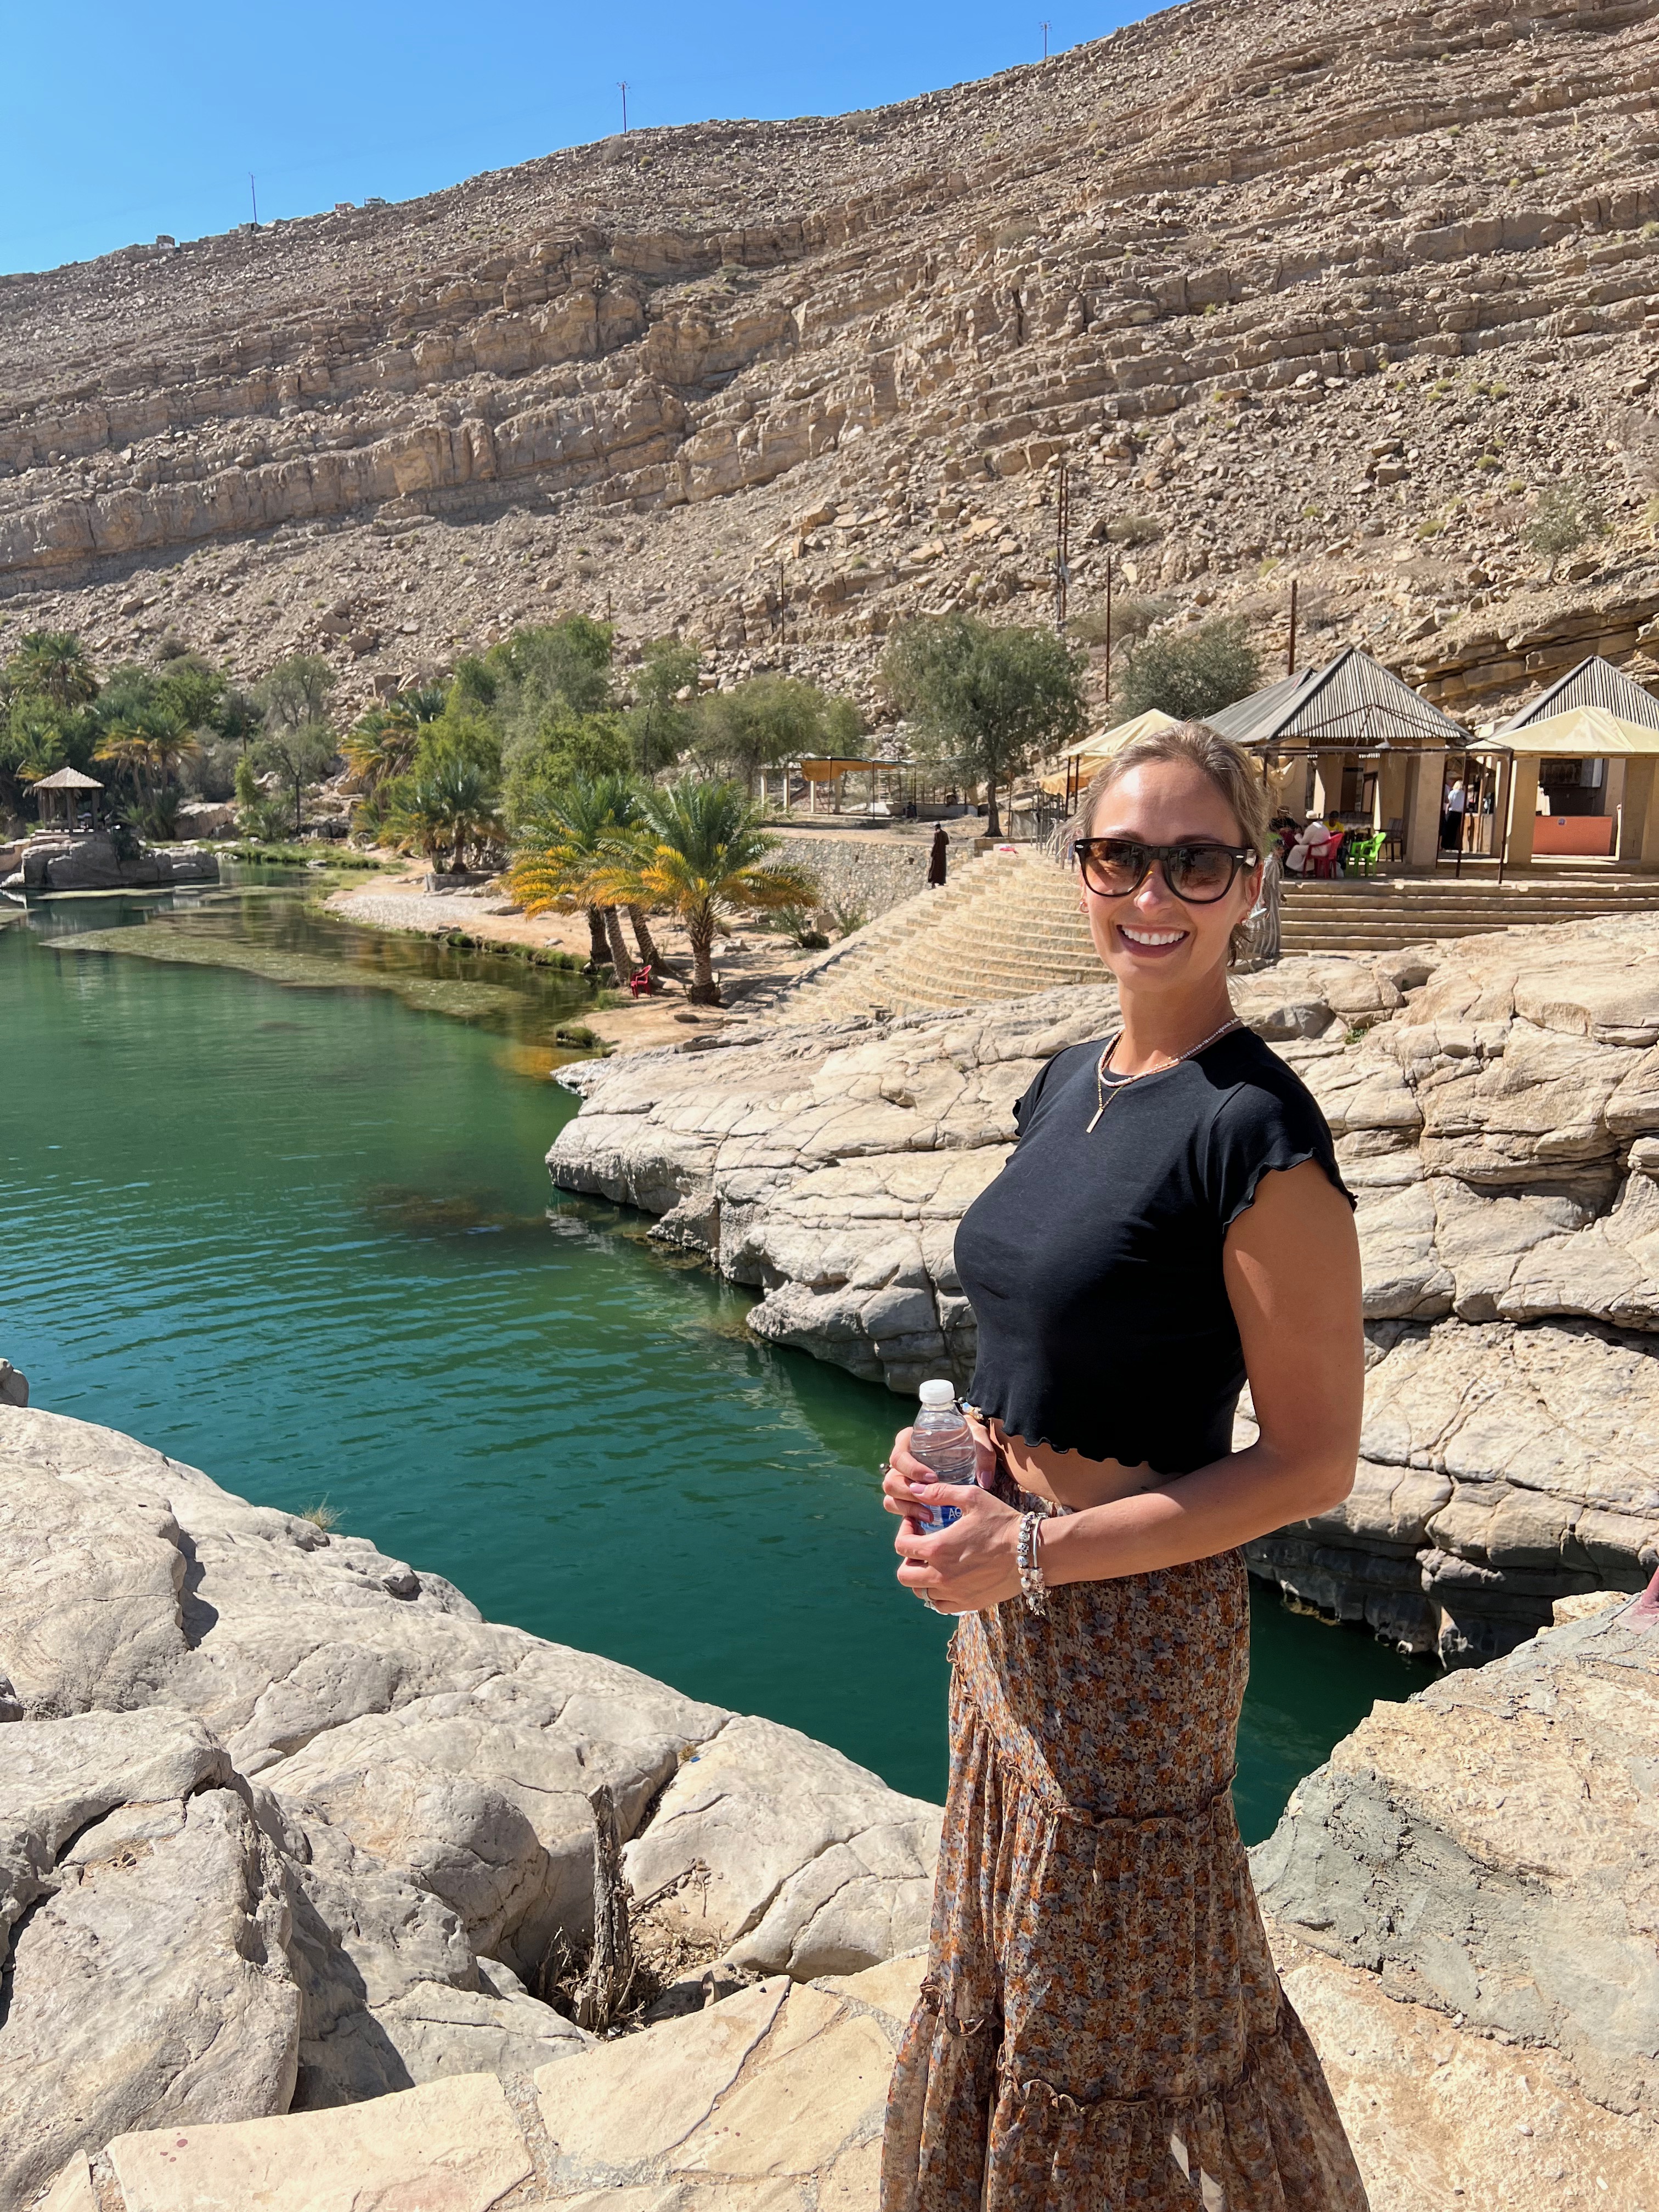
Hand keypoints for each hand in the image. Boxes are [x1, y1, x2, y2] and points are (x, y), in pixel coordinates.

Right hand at [880, 1423, 995, 1527]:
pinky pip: (895, 1505)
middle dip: (909, 1493)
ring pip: (890, 1494)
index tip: (933, 1478)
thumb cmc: (966, 1438)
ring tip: (930, 1515)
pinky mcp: (905, 1492)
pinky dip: (907, 1514)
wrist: (965, 1445)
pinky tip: (927, 1518)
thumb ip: (984, 1455)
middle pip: (891, 1479)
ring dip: (907, 1507)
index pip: (900, 1457)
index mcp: (909, 1440)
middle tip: (932, 1502)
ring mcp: (900, 1476)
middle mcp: (901, 1459)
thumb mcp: (977, 1438)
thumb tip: (984, 1481)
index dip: (912, 1470)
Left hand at [882, 1428, 1019, 1613]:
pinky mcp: (968, 1604)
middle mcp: (941, 1576)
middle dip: (909, 1559)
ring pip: (921, 1592)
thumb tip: (915, 1490)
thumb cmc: (1003, 1522)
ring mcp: (954, 1593)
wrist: (1032, 1552)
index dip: (904, 1531)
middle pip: (905, 1575)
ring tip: (935, 1562)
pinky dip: (938, 1594)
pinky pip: (940, 1605)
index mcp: (937, 1549)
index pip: (902, 1546)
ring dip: (922, 1577)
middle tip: (922, 1547)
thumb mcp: (972, 1498)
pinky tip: (948, 1579)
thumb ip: (940, 1493)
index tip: (915, 1524)